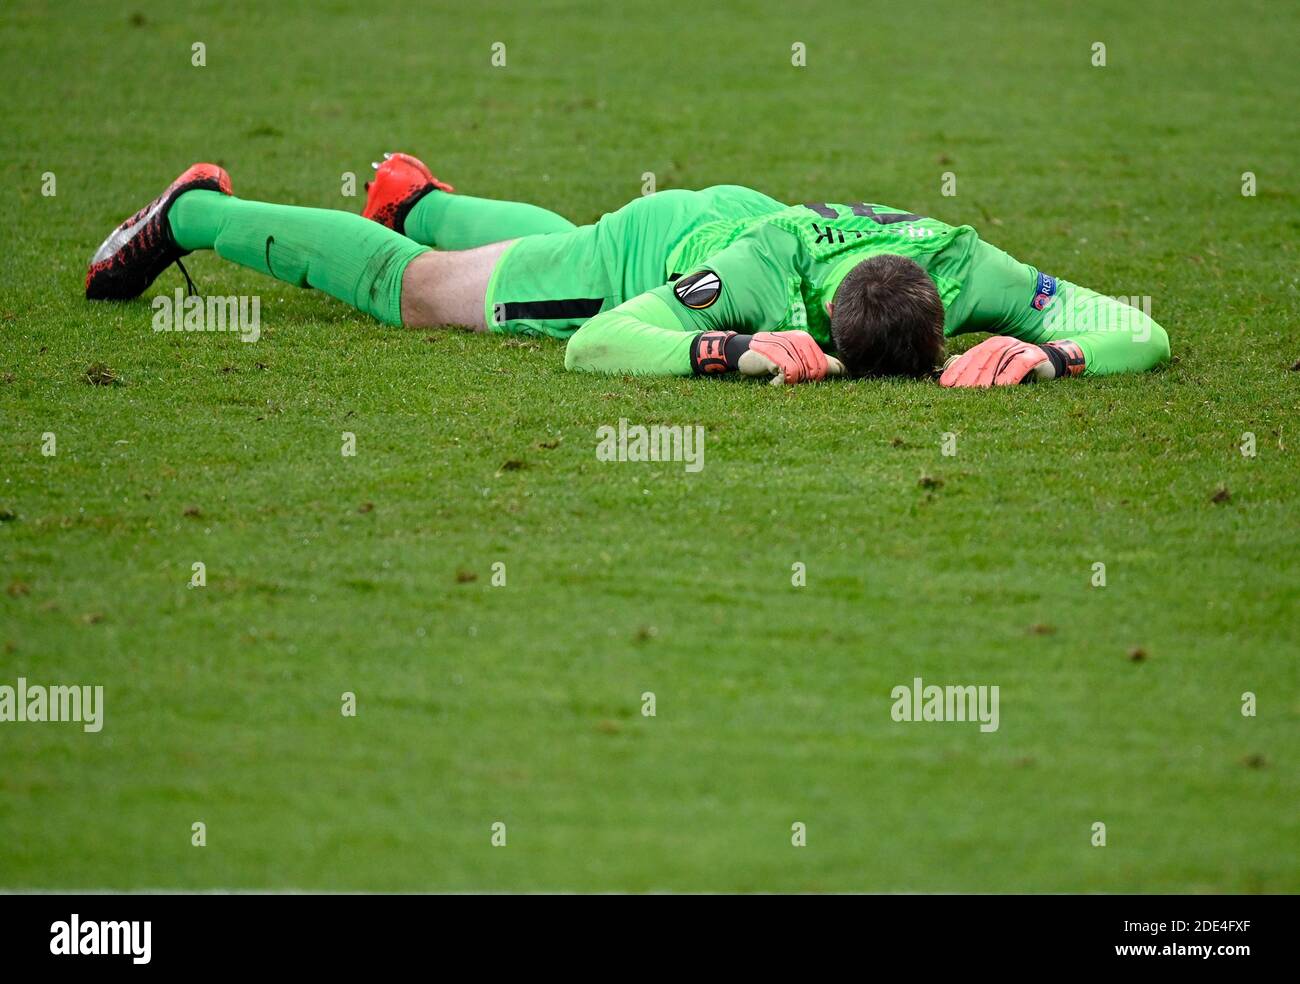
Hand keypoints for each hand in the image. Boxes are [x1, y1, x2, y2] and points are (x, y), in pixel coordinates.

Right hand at [737, 330, 844, 384]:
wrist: (744, 351)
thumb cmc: (772, 357)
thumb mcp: (795, 354)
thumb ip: (816, 361)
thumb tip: (845, 369)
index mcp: (806, 340)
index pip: (824, 364)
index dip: (822, 376)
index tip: (811, 379)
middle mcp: (799, 340)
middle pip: (816, 371)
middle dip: (805, 381)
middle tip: (788, 380)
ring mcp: (788, 346)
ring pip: (802, 375)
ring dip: (790, 383)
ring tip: (778, 379)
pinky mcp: (776, 355)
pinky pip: (789, 376)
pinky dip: (780, 384)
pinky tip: (772, 382)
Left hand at [939, 336, 1083, 386]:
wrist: (1049, 362)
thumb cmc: (1016, 370)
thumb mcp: (995, 368)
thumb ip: (977, 371)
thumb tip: (950, 383)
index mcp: (990, 345)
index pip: (969, 357)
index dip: (957, 370)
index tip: (945, 384)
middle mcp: (1002, 343)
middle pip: (981, 360)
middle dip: (968, 376)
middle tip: (958, 391)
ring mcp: (1018, 347)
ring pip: (997, 362)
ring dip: (985, 378)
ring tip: (975, 391)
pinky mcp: (1033, 355)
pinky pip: (1018, 365)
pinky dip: (1009, 376)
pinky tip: (1001, 387)